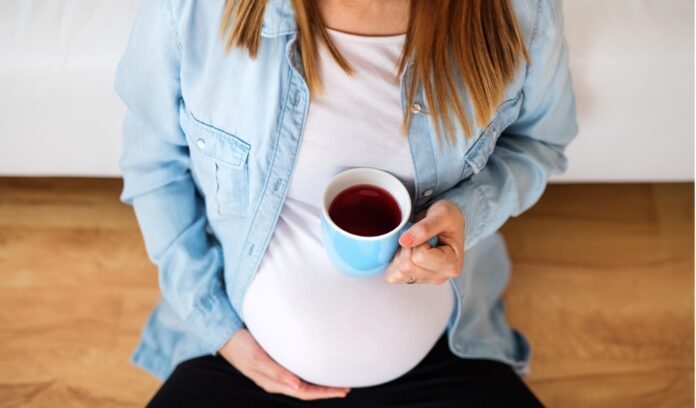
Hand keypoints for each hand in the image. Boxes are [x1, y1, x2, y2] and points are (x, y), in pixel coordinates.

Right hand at [219, 329, 350, 399]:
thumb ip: (277, 372)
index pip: (305, 392)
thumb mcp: (257, 359)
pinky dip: (310, 371)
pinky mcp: (274, 360)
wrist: (224, 333)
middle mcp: (277, 379)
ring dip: (319, 381)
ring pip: (303, 381)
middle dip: (326, 390)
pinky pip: (297, 370)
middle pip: (307, 389)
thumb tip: (297, 386)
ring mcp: (276, 371)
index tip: (343, 390)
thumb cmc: (240, 346)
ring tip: (336, 377)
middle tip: (346, 386)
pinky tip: (316, 366)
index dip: (325, 393)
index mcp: (274, 382)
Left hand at [385, 199, 464, 284]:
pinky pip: (394, 277)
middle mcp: (440, 276)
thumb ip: (425, 227)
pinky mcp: (414, 280)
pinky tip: (406, 252)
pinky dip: (395, 262)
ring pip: (399, 272)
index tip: (427, 234)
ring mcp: (426, 280)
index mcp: (452, 264)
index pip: (419, 257)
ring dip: (400, 254)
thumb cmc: (448, 219)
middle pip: (407, 267)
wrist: (445, 221)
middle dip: (407, 248)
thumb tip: (405, 241)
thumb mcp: (443, 213)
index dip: (417, 241)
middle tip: (419, 238)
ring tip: (414, 244)